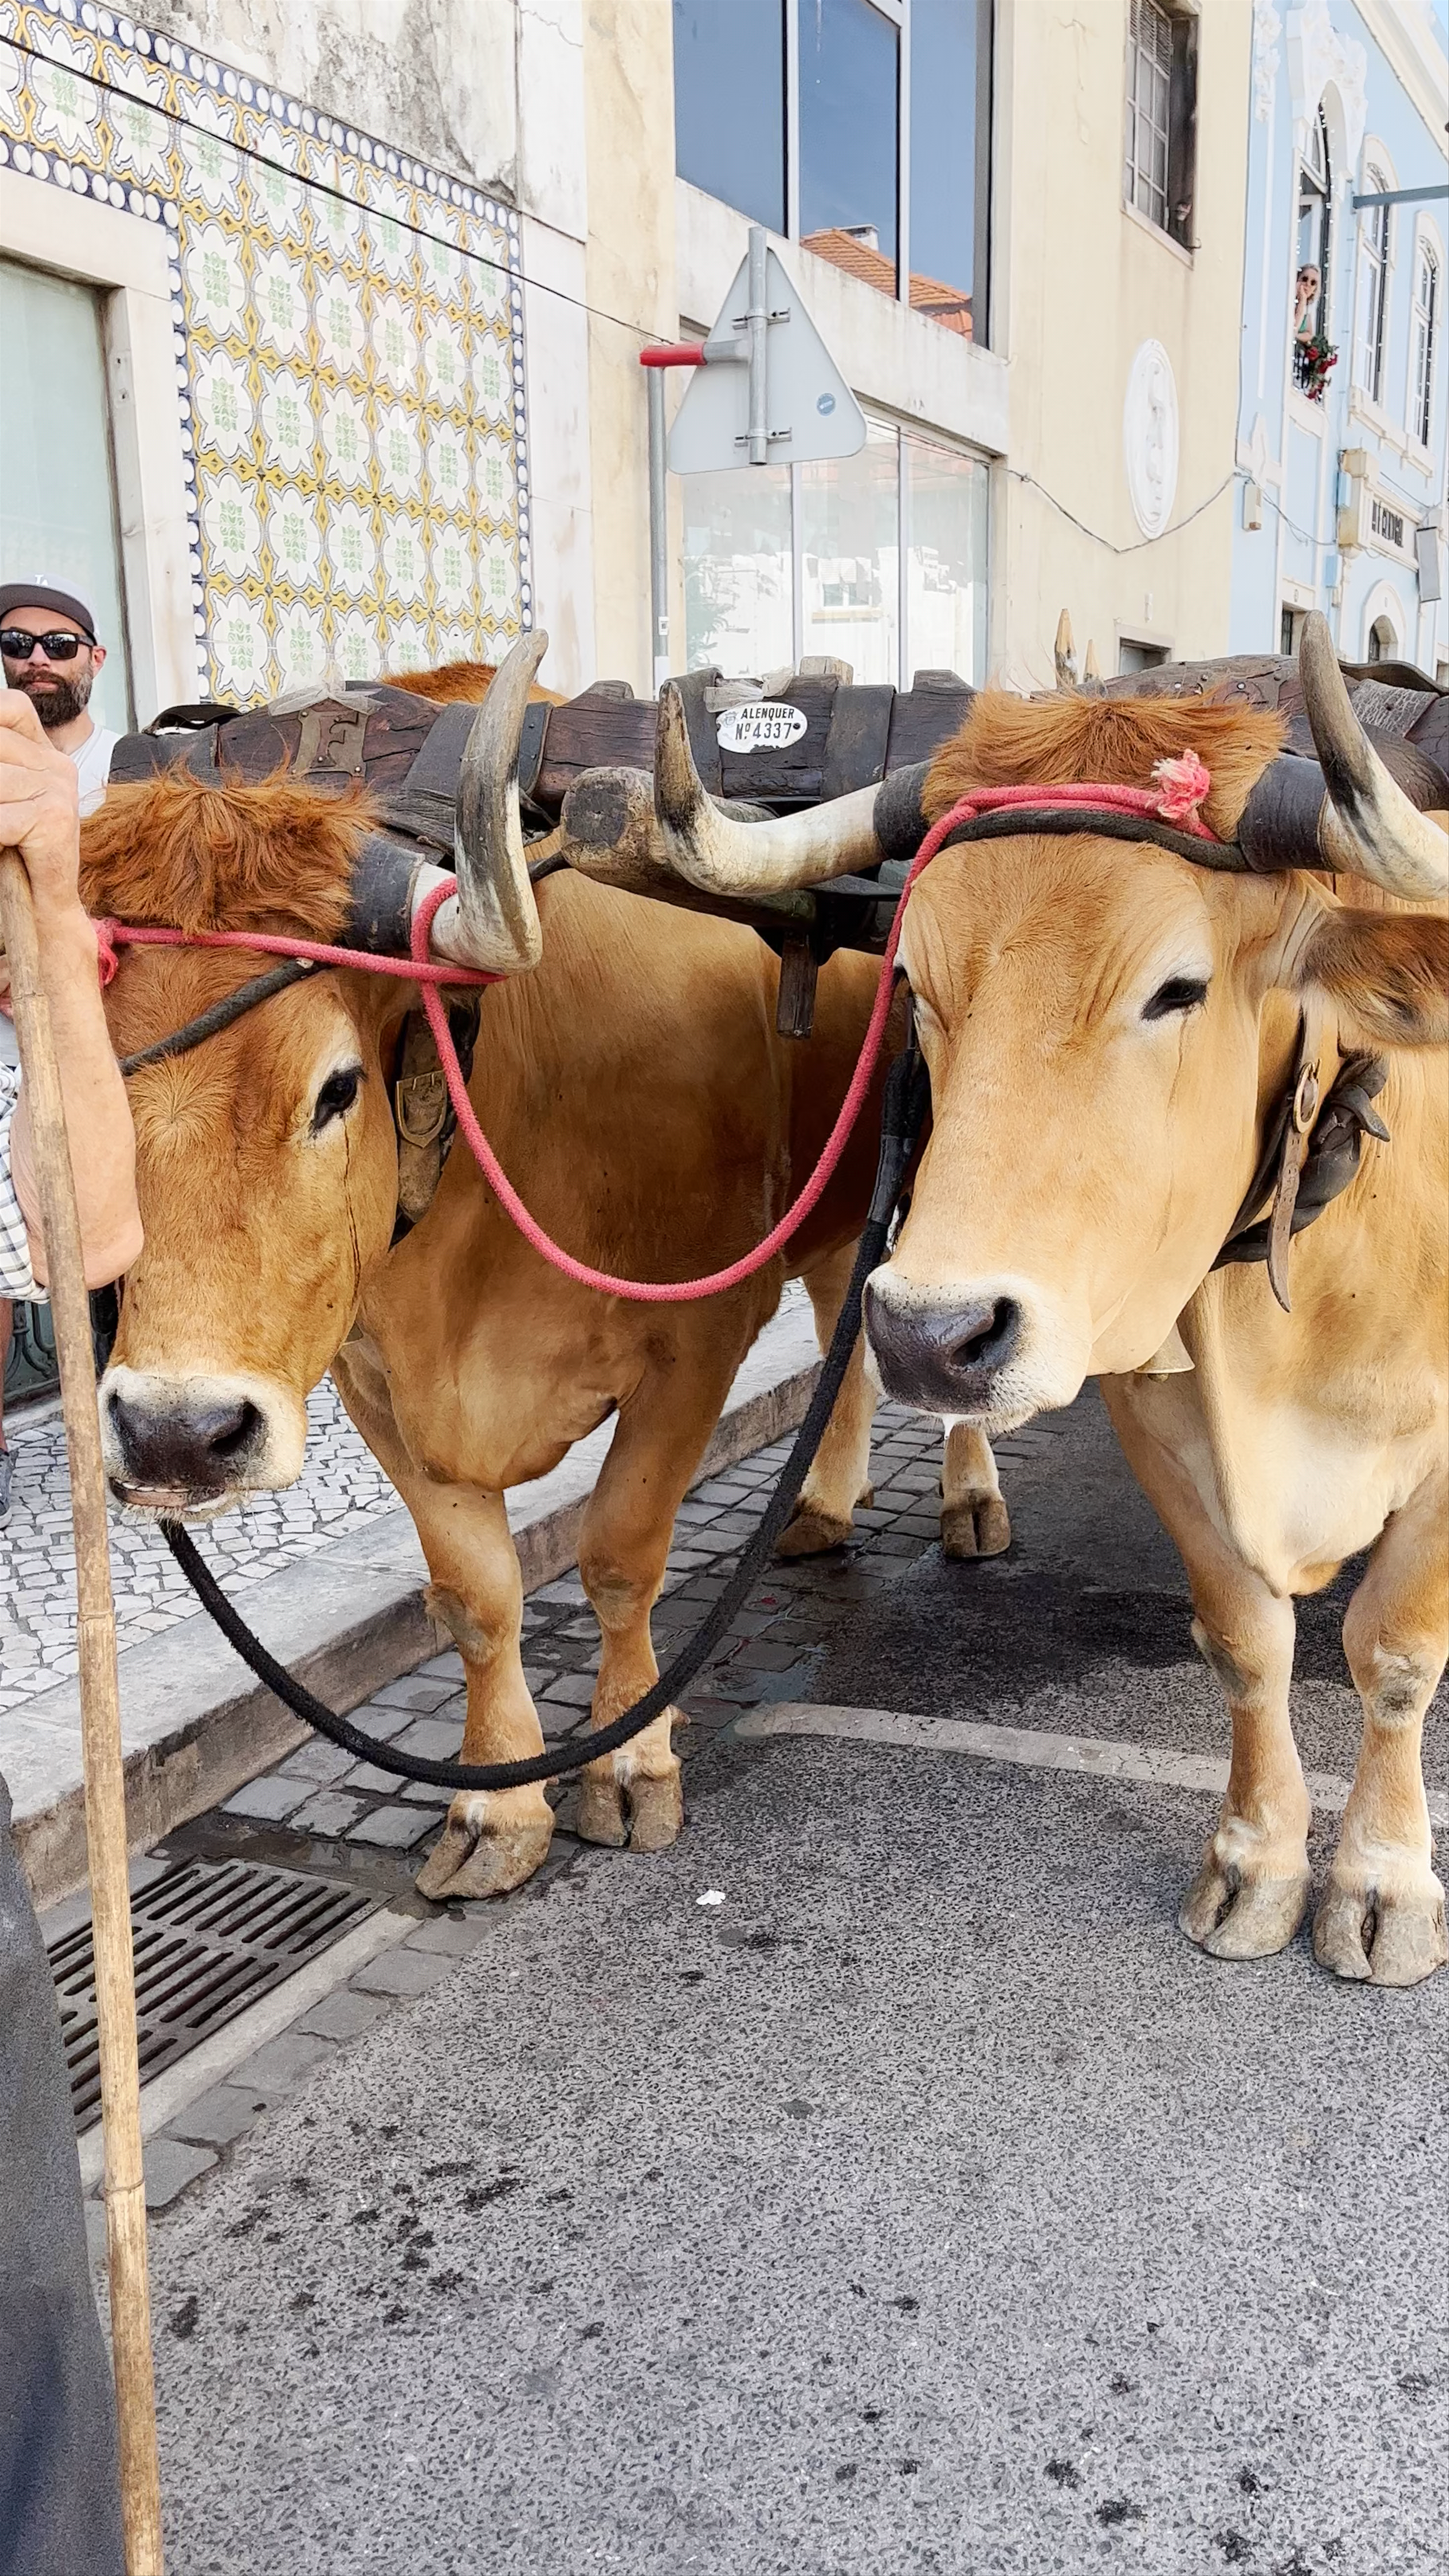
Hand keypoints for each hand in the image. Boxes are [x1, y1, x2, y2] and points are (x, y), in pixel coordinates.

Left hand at [0, 688, 82, 923]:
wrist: (45, 909)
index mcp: (46, 754)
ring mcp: (60, 789)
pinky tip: (1, 847)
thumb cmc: (14, 854)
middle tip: (2, 810)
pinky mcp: (55, 818)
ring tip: (2, 833)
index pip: (10, 708)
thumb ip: (0, 767)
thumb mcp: (3, 798)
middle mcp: (58, 765)